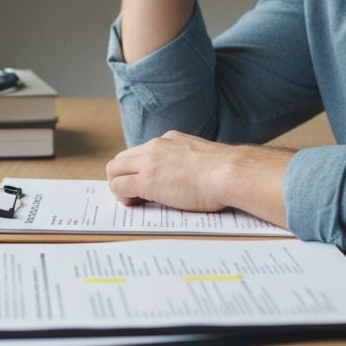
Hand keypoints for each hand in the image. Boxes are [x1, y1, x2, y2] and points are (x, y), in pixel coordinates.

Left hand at [105, 130, 293, 227]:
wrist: (230, 172)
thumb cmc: (226, 171)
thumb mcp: (203, 157)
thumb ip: (189, 161)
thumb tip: (190, 175)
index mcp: (170, 140)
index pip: (141, 151)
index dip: (138, 169)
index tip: (146, 183)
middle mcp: (156, 146)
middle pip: (122, 158)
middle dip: (123, 176)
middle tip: (134, 194)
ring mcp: (149, 161)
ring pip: (114, 169)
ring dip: (119, 185)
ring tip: (134, 201)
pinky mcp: (147, 180)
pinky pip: (119, 186)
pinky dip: (121, 197)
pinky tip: (136, 205)